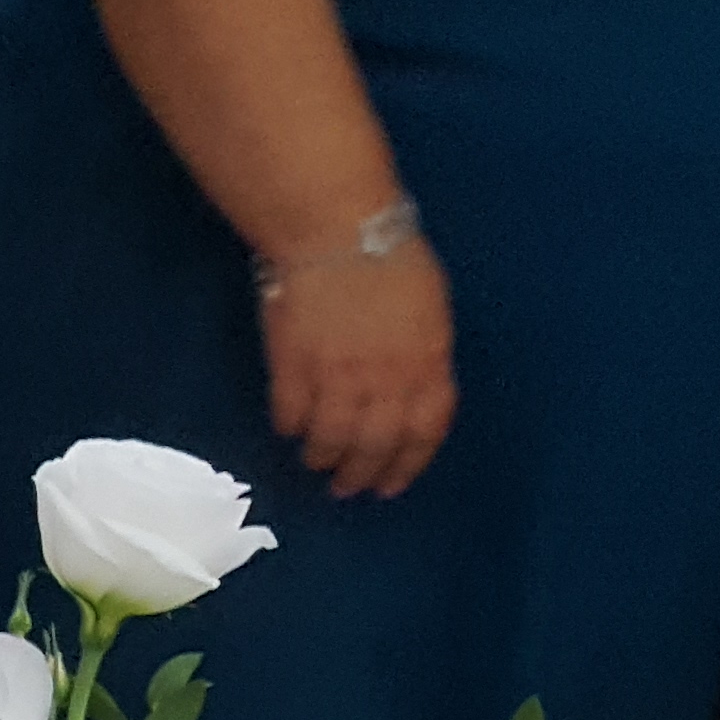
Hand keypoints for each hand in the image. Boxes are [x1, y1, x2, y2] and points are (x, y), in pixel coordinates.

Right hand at [262, 233, 452, 499]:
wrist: (335, 232)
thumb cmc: (390, 257)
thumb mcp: (429, 309)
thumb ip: (422, 356)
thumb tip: (405, 390)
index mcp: (427, 362)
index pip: (424, 430)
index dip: (408, 463)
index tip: (392, 483)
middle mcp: (385, 380)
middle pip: (375, 445)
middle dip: (361, 474)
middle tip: (347, 487)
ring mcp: (336, 378)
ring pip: (330, 440)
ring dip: (323, 458)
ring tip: (317, 463)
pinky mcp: (293, 370)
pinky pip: (291, 415)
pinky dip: (290, 427)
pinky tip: (290, 429)